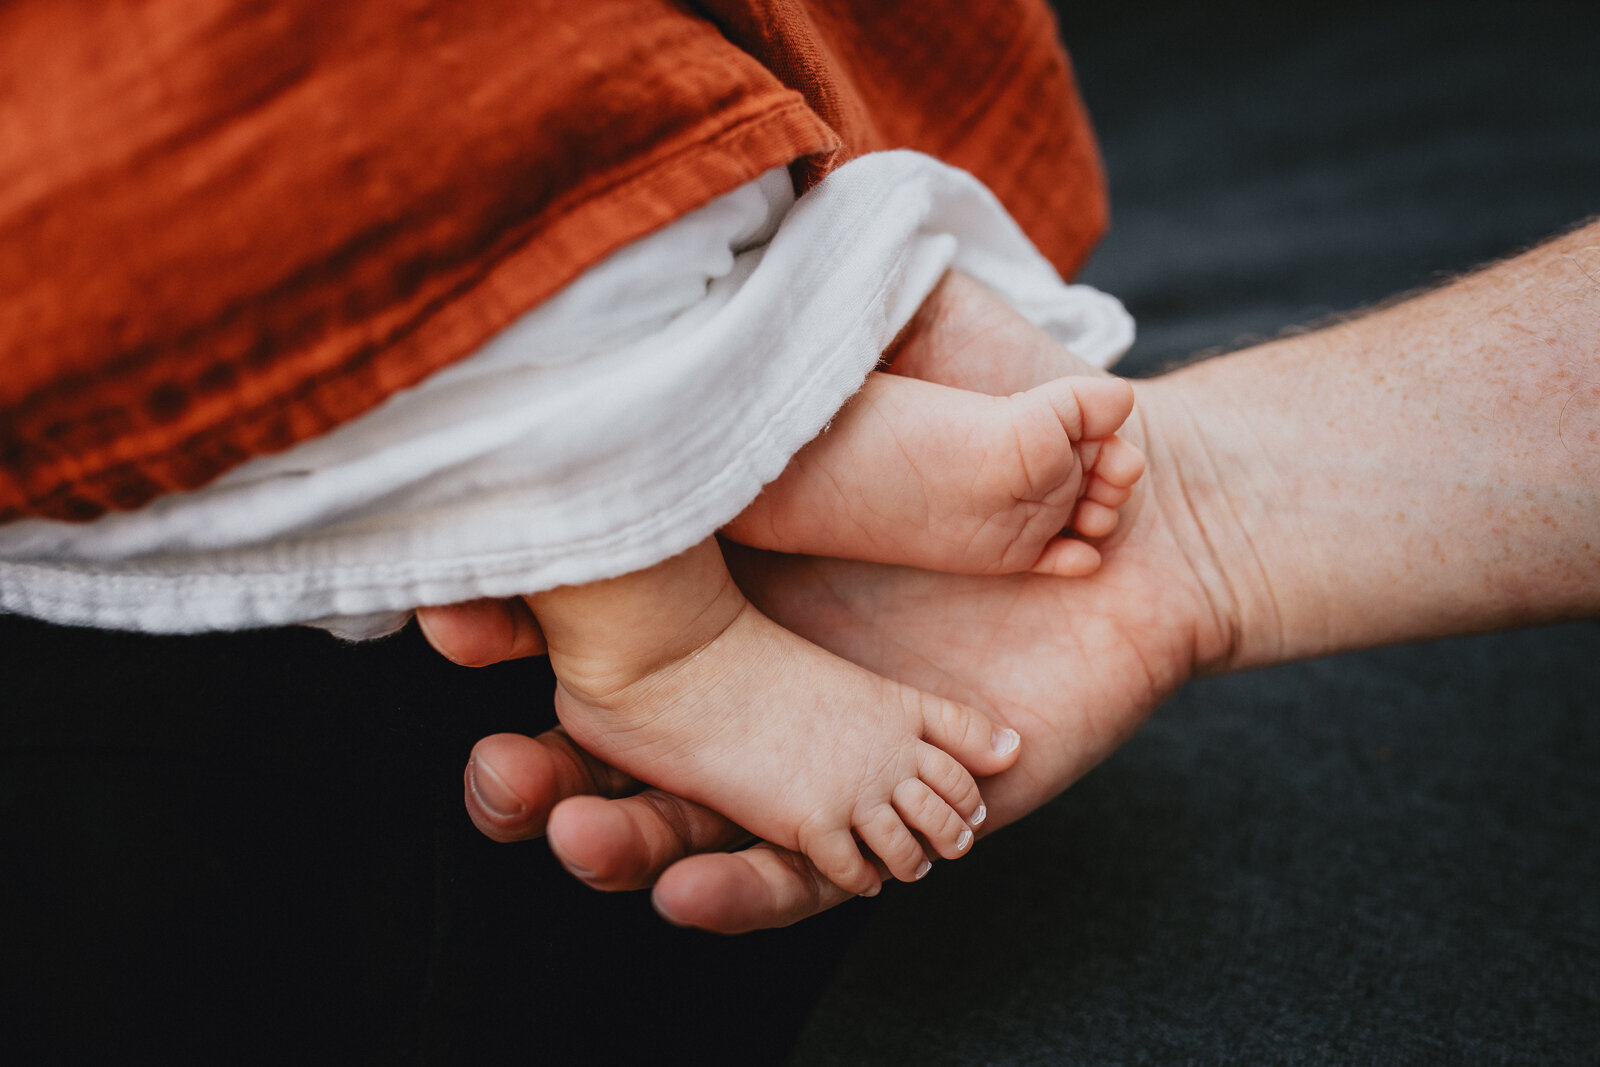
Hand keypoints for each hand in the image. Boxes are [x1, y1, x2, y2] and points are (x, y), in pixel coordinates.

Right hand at [418, 273, 1235, 929]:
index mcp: (719, 566)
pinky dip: (741, 891)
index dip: (509, 618)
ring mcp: (810, 750)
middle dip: (529, 765)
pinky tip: (687, 887)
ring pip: (680, 819)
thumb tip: (708, 239)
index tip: (463, 615)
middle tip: (496, 766)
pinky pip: (799, 876)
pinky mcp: (882, 817)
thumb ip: (807, 303)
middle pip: (605, 740)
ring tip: (571, 828)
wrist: (1150, 522)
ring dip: (607, 834)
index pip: (585, 611)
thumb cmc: (1020, 424)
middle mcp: (747, 665)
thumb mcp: (906, 341)